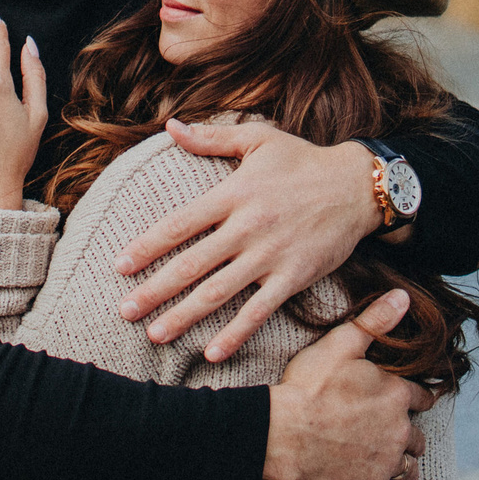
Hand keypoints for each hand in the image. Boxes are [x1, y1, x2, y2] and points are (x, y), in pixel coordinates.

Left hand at [115, 118, 381, 360]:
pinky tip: (212, 353)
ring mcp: (270, 255)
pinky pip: (259, 311)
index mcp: (233, 194)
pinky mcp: (293, 277)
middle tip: (124, 311)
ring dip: (183, 316)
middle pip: (190, 264)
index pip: (179, 224)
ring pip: (218, 292)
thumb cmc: (304, 160)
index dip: (147, 246)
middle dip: (154, 290)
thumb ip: (211, 137)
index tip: (119, 266)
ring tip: (154, 334)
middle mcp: (247, 227)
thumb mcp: (259, 139)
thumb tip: (171, 126)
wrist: (359, 186)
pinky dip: (236, 334)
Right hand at [263, 292, 435, 479]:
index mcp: (396, 395)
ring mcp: (386, 463)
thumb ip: (376, 321)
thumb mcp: (341, 344)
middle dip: (408, 436)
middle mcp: (399, 431)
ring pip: (408, 469)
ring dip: (403, 468)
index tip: (409, 402)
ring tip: (392, 467)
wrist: (283, 432)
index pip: (422, 398)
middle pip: (417, 437)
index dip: (414, 399)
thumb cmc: (308, 386)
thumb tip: (405, 296)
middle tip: (393, 436)